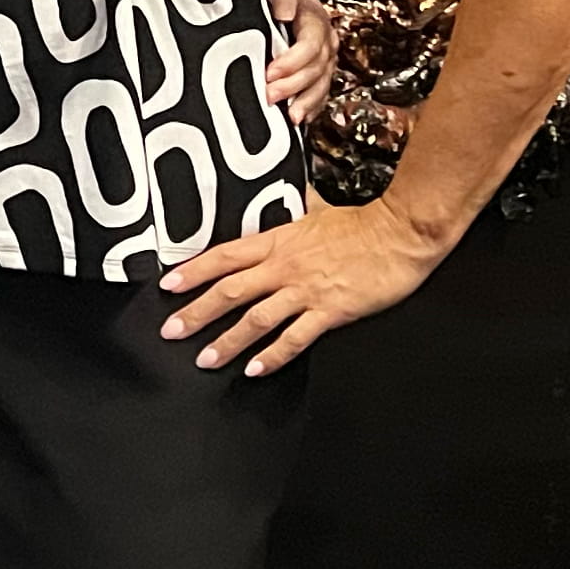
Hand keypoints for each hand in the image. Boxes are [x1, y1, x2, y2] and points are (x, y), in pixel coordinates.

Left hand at [156, 199, 441, 376]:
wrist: (400, 232)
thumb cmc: (364, 222)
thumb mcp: (318, 209)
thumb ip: (295, 212)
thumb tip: (287, 199)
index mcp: (278, 241)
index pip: (224, 256)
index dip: (194, 271)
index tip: (169, 285)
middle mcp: (284, 266)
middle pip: (229, 290)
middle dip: (196, 312)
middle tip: (171, 331)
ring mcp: (305, 290)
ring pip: (255, 319)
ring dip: (227, 341)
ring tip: (205, 359)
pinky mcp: (329, 311)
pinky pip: (294, 338)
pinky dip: (273, 356)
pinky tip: (255, 369)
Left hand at [266, 0, 342, 128]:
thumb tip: (284, 13)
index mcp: (315, 18)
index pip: (311, 44)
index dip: (292, 61)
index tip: (270, 72)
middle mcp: (324, 39)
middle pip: (317, 68)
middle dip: (294, 86)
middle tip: (269, 96)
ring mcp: (324, 56)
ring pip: (322, 83)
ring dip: (306, 102)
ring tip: (291, 117)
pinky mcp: (318, 69)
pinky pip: (321, 92)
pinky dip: (312, 106)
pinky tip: (300, 119)